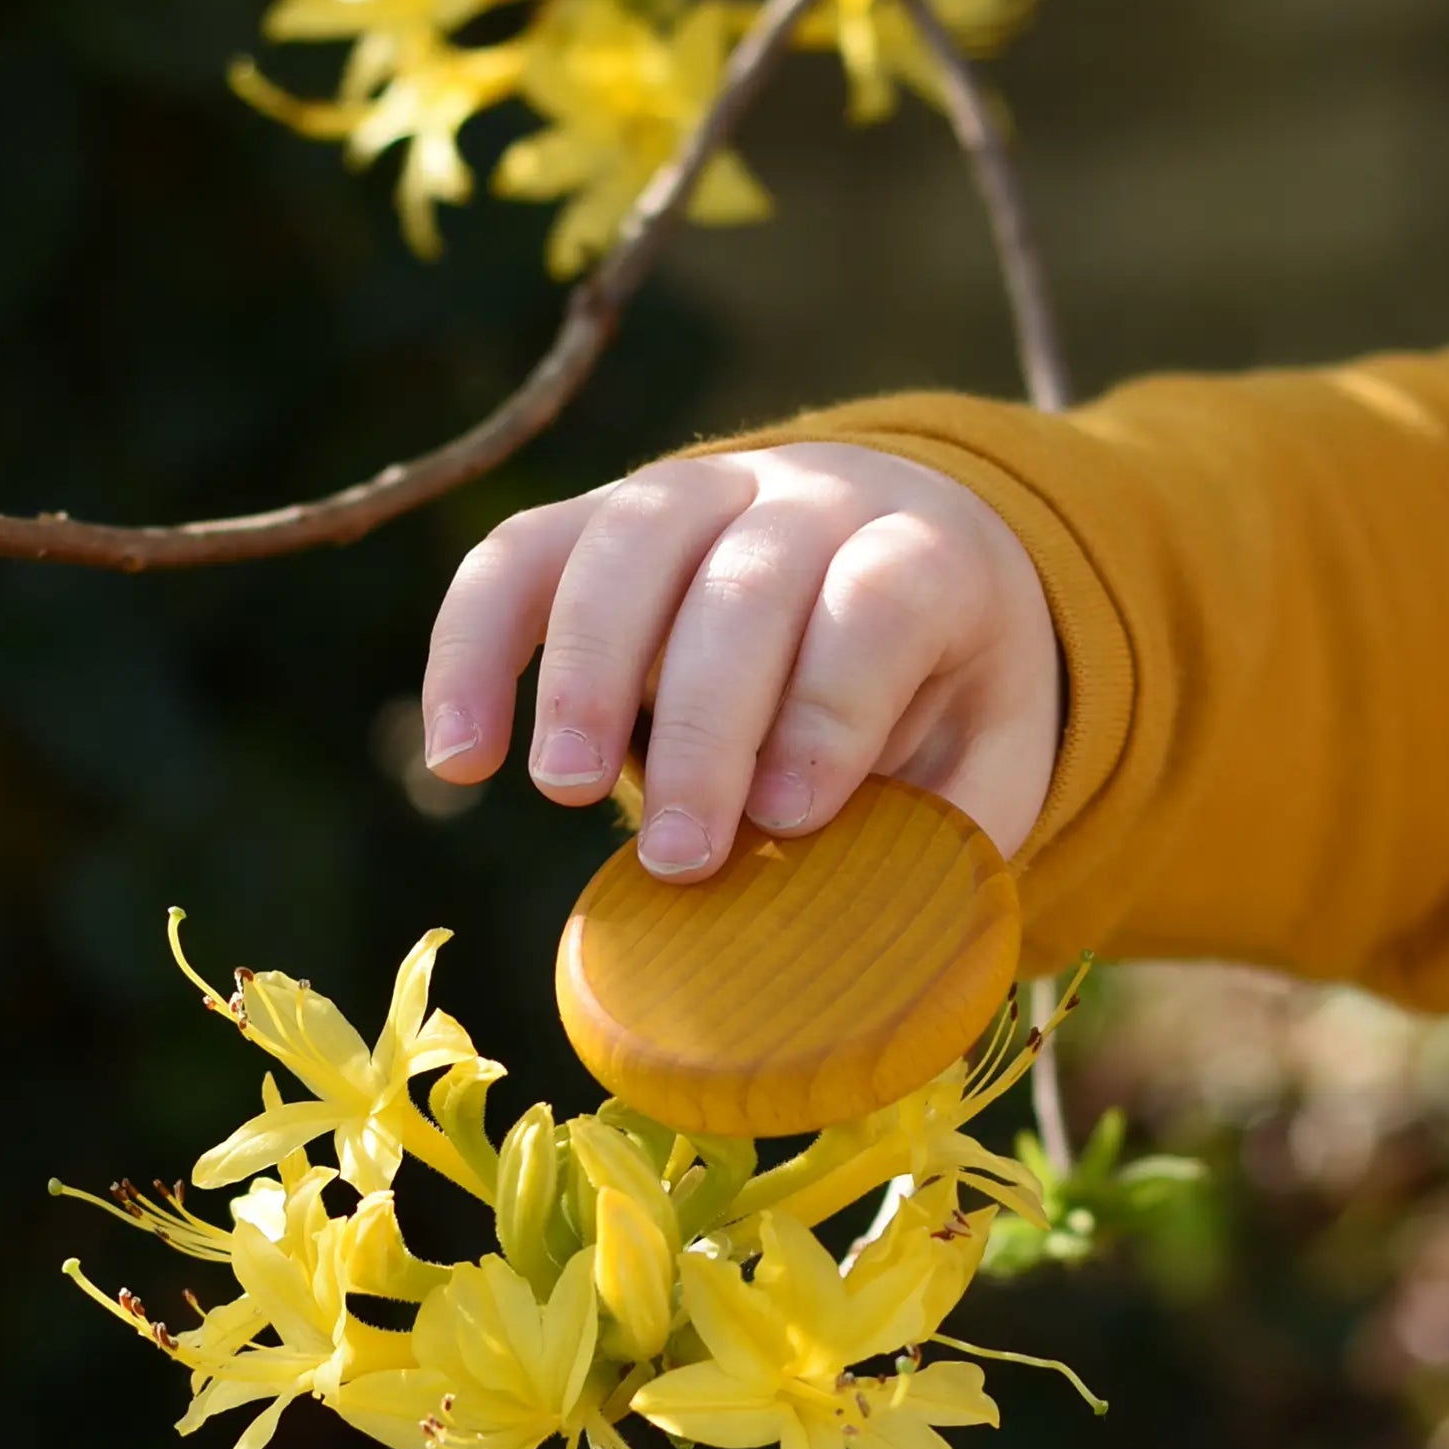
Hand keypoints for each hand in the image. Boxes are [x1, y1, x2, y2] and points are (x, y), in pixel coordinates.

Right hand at [422, 441, 1058, 878]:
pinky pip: (519, 559)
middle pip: (746, 584)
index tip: (793, 816)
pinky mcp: (601, 519)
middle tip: (681, 858)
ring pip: (627, 545)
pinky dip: (473, 647)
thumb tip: (865, 955)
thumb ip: (942, 836)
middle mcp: (811, 500)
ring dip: (587, 674)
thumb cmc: (939, 704)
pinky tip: (461, 757)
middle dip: (708, 725)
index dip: (833, 706)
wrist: (900, 576)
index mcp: (928, 557)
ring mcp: (700, 493)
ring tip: (566, 793)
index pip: (879, 600)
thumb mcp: (987, 765)